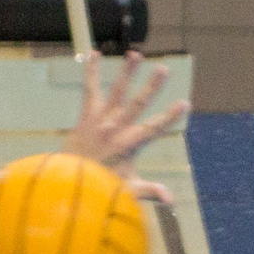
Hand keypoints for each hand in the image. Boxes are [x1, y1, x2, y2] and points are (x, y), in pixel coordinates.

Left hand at [62, 50, 188, 203]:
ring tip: (136, 53)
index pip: (154, 128)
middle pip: (137, 103)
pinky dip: (91, 72)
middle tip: (163, 69)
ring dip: (127, 72)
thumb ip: (149, 191)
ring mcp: (100, 120)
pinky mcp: (86, 115)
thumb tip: (170, 199)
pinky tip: (94, 53)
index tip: (185, 103)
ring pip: (117, 91)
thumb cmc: (100, 187)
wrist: (67, 181)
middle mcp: (116, 129)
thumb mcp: (127, 190)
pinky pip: (90, 89)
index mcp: (129, 145)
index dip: (170, 116)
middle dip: (151, 86)